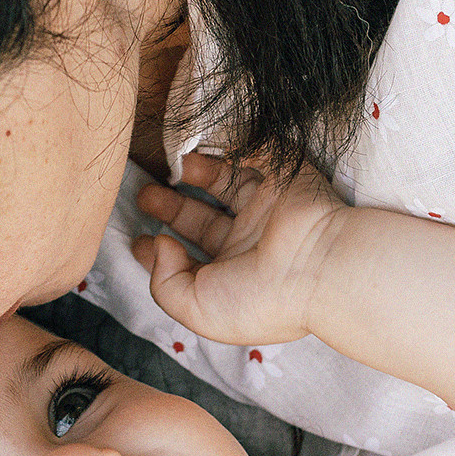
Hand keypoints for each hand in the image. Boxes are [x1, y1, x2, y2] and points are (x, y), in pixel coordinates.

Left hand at [132, 152, 348, 347]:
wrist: (317, 268)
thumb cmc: (259, 299)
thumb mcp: (196, 309)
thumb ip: (164, 284)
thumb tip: (159, 245)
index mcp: (233, 277)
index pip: (192, 259)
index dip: (161, 250)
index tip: (138, 241)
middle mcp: (250, 242)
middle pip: (203, 218)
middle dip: (171, 207)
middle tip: (144, 195)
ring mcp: (266, 208)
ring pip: (225, 182)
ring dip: (195, 173)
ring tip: (172, 168)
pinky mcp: (283, 175)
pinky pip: (255, 152)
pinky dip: (232, 146)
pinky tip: (204, 147)